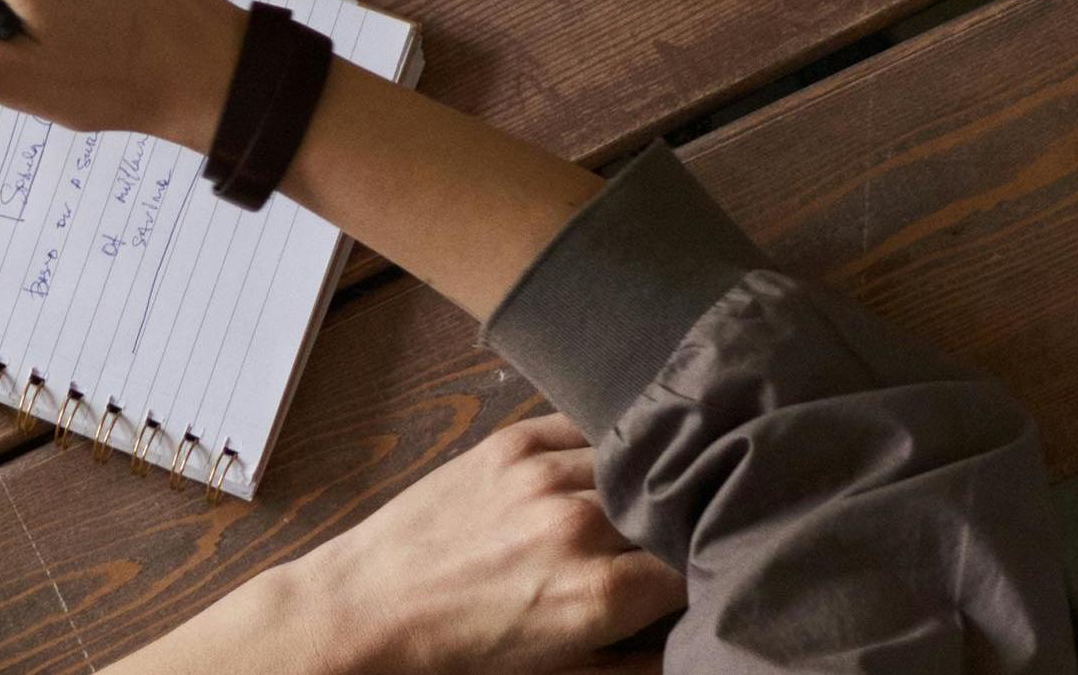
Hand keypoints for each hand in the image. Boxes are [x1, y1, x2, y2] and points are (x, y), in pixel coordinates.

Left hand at [273, 419, 681, 674]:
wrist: (371, 609)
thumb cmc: (460, 653)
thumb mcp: (560, 673)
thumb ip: (635, 662)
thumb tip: (685, 642)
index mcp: (598, 596)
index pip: (692, 571)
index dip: (704, 573)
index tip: (705, 573)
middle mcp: (577, 528)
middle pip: (669, 514)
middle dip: (679, 527)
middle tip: (680, 536)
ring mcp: (541, 477)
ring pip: (634, 465)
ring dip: (644, 482)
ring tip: (647, 496)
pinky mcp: (509, 444)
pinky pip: (583, 428)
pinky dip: (602, 445)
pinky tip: (607, 462)